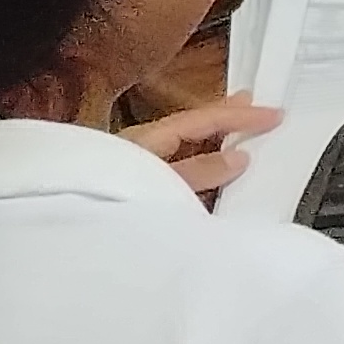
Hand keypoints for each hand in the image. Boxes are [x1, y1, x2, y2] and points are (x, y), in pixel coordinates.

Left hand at [122, 97, 282, 204]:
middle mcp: (144, 148)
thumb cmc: (111, 197)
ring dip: (216, 142)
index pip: (203, 119)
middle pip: (193, 127)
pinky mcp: (139, 189)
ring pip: (186, 148)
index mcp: (150, 139)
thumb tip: (239, 157)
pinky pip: (179, 169)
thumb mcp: (160, 183)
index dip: (240, 116)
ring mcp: (139, 167)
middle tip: (259, 110)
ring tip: (244, 138)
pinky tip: (214, 176)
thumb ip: (199, 172)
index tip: (276, 114)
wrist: (68, 234)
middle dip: (226, 118)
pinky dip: (202, 165)